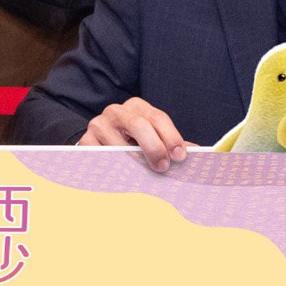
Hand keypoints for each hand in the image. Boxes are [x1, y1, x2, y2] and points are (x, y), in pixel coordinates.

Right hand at [78, 97, 192, 170]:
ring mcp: (98, 125)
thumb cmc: (132, 144)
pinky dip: (114, 169)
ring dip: (134, 163)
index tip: (180, 156)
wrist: (98, 146)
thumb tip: (200, 155)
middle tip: (163, 166)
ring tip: (144, 177)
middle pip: (138, 124)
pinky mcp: (85, 142)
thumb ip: (171, 145)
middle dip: (154, 146)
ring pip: (119, 144)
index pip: (157, 117)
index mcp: (137, 107)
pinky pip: (101, 157)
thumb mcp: (152, 139)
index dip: (171, 136)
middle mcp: (116, 111)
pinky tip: (124, 178)